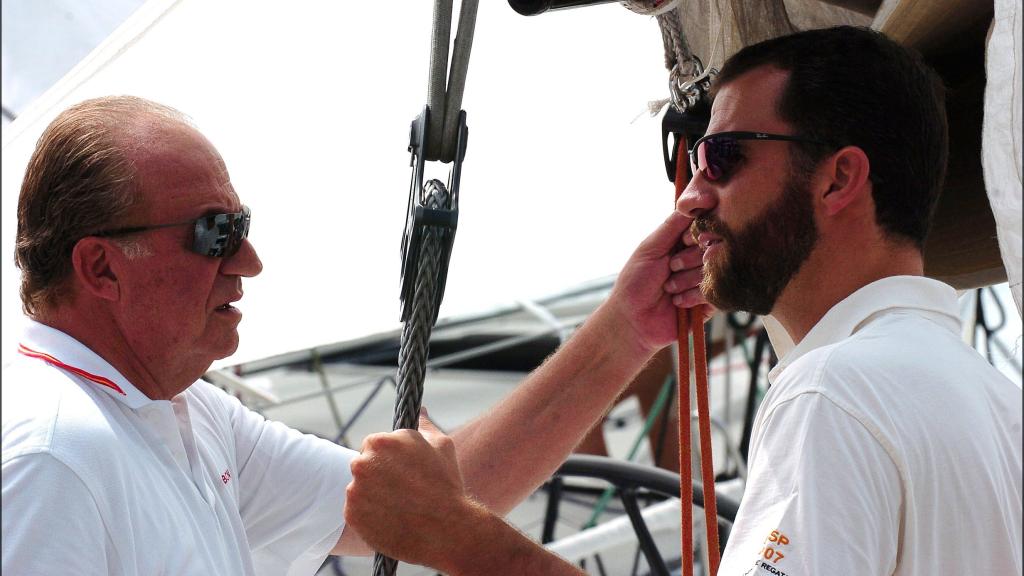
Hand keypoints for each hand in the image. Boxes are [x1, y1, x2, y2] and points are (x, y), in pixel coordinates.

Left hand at [345, 411, 477, 570]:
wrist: (445, 530)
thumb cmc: (446, 484)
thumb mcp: (442, 446)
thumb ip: (425, 425)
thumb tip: (421, 411)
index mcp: (380, 441)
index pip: (374, 444)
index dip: (390, 457)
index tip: (403, 470)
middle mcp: (362, 462)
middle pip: (364, 465)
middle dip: (378, 474)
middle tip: (401, 489)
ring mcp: (354, 490)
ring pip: (360, 488)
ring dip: (373, 494)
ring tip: (399, 506)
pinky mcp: (352, 515)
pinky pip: (357, 511)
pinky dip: (370, 515)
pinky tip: (391, 518)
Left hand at [606, 210, 715, 353]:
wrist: (632, 321)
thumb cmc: (635, 283)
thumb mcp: (650, 248)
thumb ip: (671, 225)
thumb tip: (695, 201)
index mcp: (682, 243)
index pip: (703, 227)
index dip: (694, 235)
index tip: (681, 243)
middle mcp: (696, 258)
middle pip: (711, 247)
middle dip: (687, 260)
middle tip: (669, 269)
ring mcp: (704, 280)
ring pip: (713, 270)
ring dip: (686, 280)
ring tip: (668, 288)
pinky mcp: (710, 302)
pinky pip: (714, 292)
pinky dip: (693, 296)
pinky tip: (677, 301)